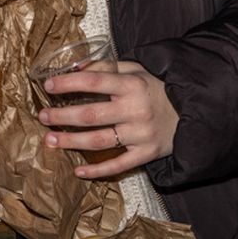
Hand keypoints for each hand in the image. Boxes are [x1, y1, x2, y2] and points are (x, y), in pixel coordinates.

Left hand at [39, 61, 178, 179]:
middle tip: (42, 117)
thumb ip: (106, 67)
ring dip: (71, 142)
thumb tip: (74, 67)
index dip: (68, 84)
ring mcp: (141, 134)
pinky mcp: (147, 154)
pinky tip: (78, 171)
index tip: (48, 86)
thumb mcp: (137, 70)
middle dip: (61, 116)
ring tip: (50, 140)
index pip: (94, 82)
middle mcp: (135, 110)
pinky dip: (97, 171)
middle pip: (90, 115)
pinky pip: (118, 166)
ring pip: (98, 141)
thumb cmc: (157, 89)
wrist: (195, 112)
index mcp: (132, 85)